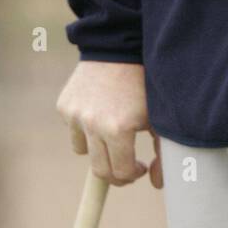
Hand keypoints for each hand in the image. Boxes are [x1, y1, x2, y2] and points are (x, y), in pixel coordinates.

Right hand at [56, 59, 163, 188]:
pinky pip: (73, 128)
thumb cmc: (146, 84)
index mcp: (118, 130)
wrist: (120, 45)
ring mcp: (75, 114)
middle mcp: (92, 124)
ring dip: (98, 148)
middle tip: (127, 162)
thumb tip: (155, 183)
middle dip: (115, 171)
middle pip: (99, 169)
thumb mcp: (159, 118)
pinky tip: (100, 108)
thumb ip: (163, 154)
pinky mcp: (64, 105)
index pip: (120, 173)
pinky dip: (85, 126)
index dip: (132, 174)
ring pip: (83, 150)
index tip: (139, 166)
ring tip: (113, 130)